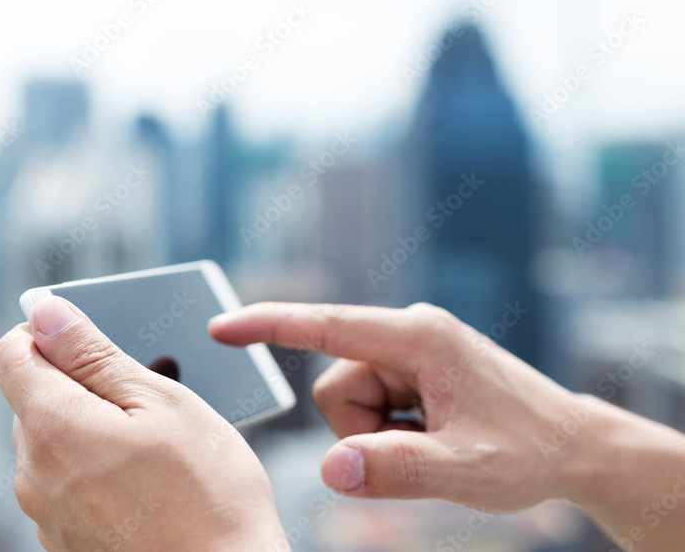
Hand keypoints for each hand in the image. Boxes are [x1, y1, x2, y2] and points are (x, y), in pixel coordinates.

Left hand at [0, 296, 288, 551]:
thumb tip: (45, 312)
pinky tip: (144, 484)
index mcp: (52, 428)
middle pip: (33, 399)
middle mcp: (34, 475)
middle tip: (144, 397)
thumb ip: (93, 354)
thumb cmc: (208, 494)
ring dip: (91, 429)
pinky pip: (66, 485)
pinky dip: (95, 470)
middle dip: (79, 384)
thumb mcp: (159, 403)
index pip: (9, 353)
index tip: (90, 339)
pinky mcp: (64, 543)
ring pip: (53, 443)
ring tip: (154, 446)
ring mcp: (46, 516)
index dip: (47, 334)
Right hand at [209, 302, 684, 550]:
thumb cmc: (528, 452)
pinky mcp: (413, 368)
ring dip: (377, 435)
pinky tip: (432, 436)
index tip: (221, 326)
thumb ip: (395, 470)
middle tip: (420, 449)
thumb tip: (330, 469)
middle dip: (362, 431)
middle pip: (335, 386)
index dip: (269, 325)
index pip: (327, 327)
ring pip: (348, 400)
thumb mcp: (465, 472)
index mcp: (418, 338)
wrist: (574, 448)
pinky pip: (370, 404)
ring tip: (431, 443)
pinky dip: (389, 431)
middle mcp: (409, 333)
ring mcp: (411, 350)